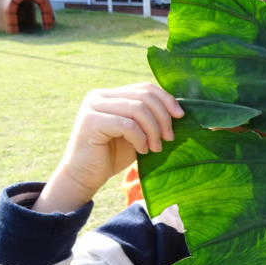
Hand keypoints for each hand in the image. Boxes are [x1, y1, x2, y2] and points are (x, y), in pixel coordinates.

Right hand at [34, 83, 183, 212]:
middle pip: (144, 96)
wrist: (84, 177)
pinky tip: (142, 151)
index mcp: (111, 94)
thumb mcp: (136, 133)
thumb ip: (148, 119)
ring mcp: (93, 106)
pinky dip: (140, 138)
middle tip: (169, 138)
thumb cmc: (112, 156)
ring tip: (156, 148)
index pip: (144, 88)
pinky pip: (126, 124)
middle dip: (163, 117)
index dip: (166, 99)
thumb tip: (178, 111)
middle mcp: (99, 95)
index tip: (181, 116)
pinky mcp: (90, 121)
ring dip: (153, 130)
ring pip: (137, 109)